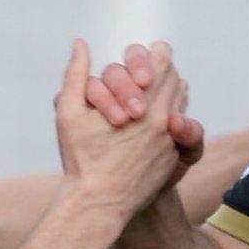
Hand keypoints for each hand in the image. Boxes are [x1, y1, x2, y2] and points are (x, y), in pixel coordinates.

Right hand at [55, 40, 181, 215]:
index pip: (162, 61)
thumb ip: (76, 74)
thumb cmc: (80, 158)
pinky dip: (168, 117)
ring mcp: (171, 138)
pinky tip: (148, 122)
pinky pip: (180, 127)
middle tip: (141, 76)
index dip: (151, 55)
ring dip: (164, 94)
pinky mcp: (173, 156)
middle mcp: (164, 118)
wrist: (98, 204)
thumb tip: (81, 44)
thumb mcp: (69, 113)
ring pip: (179, 101)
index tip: (141, 61)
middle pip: (174, 78)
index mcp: (143, 102)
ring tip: (144, 97)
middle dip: (157, 73)